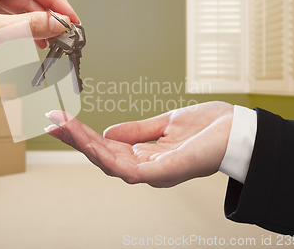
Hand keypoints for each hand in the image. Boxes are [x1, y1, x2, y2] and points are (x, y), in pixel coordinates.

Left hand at [0, 0, 78, 98]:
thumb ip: (28, 27)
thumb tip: (59, 24)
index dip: (55, 0)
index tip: (70, 19)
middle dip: (47, 15)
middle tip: (65, 34)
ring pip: (19, 12)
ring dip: (36, 27)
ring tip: (52, 43)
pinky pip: (9, 25)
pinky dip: (23, 35)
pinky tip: (33, 45)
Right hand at [45, 101, 232, 187]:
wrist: (241, 130)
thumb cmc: (209, 128)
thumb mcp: (165, 123)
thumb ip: (138, 130)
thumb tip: (109, 131)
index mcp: (145, 155)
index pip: (106, 148)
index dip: (83, 136)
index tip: (61, 119)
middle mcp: (146, 168)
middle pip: (102, 156)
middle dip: (75, 139)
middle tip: (51, 121)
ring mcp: (153, 173)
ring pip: (108, 163)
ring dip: (83, 145)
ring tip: (62, 126)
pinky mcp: (163, 173)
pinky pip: (127, 169)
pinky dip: (105, 156)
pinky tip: (89, 143)